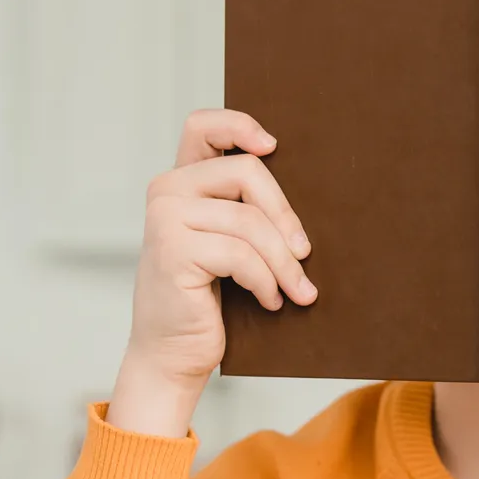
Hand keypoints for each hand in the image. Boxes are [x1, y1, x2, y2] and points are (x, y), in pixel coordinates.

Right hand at [107, 110, 315, 438]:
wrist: (172, 354)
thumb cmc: (205, 300)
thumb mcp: (227, 244)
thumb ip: (244, 209)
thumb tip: (313, 191)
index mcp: (180, 182)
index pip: (202, 125)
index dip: (240, 124)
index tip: (273, 146)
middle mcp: (166, 192)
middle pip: (247, 172)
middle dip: (285, 216)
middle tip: (305, 253)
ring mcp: (165, 219)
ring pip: (250, 222)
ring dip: (284, 263)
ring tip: (297, 290)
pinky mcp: (173, 251)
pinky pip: (242, 255)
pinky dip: (267, 282)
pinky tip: (271, 302)